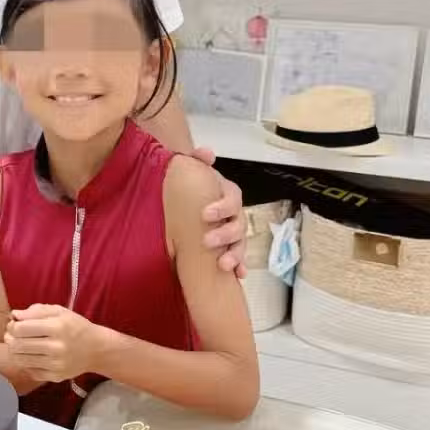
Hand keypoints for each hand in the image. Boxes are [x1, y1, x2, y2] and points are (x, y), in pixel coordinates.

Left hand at [4, 304, 102, 384]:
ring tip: (19, 345)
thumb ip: (36, 311)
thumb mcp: (59, 311)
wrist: (96, 349)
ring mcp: (55, 364)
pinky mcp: (55, 376)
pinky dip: (26, 363)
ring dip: (15, 352)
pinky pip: (30, 371)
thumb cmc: (75, 326)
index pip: (21, 329)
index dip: (12, 326)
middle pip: (18, 345)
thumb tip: (14, 315)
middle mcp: (56, 347)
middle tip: (12, 335)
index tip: (14, 324)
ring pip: (21, 360)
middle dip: (10, 339)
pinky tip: (31, 356)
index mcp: (57, 327)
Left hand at [191, 153, 246, 276]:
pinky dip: (240, 266)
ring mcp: (234, 232)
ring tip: (223, 265)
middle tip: (206, 241)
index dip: (222, 207)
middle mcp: (235, 214)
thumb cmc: (195, 185)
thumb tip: (206, 153)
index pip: (232, 198)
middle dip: (225, 234)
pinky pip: (239, 258)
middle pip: (238, 224)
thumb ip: (198, 159)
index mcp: (228, 195)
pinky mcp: (229, 247)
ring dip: (235, 254)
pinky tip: (239, 276)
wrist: (189, 199)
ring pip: (240, 243)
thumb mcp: (193, 169)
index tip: (204, 214)